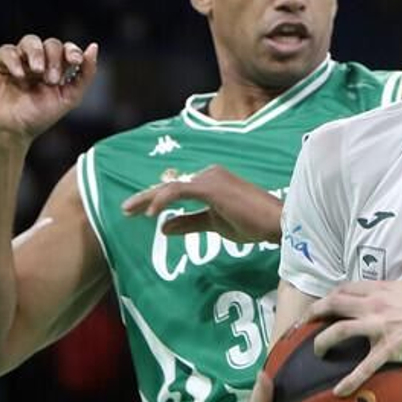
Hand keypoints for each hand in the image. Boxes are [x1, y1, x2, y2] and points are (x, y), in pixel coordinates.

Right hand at [0, 36, 98, 140]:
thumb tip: (94, 47)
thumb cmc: (40, 116)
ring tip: (37, 71)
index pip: (67, 49)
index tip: (75, 61)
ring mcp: (17, 60)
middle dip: (54, 59)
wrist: (11, 131)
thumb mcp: (70, 97)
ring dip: (37, 53)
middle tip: (51, 79)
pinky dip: (15, 60)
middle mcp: (37, 60)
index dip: (72, 51)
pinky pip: (7, 51)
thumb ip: (85, 74)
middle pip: (51, 44)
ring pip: (30, 41)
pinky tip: (19, 75)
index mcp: (56, 67)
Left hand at [122, 165, 282, 241]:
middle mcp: (209, 174)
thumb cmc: (252, 223)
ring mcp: (210, 178)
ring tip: (130, 211)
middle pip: (170, 185)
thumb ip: (189, 223)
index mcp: (211, 181)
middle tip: (125, 210)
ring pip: (171, 187)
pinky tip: (152, 214)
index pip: (177, 188)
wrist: (276, 223)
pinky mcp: (211, 187)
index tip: (137, 211)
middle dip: (145, 197)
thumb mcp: (214, 224)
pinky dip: (163, 201)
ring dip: (149, 199)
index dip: (155, 198)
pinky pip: (180, 191)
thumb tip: (163, 227)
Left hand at [307, 281, 401, 396]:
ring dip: (321, 342)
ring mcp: (381, 326)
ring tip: (316, 352)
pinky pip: (364, 366)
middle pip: (333, 304)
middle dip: (312, 314)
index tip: (318, 307)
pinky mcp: (390, 348)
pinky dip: (349, 380)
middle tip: (301, 327)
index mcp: (381, 290)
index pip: (344, 289)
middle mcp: (376, 305)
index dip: (327, 297)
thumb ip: (389, 292)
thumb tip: (375, 294)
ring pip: (339, 330)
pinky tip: (339, 392)